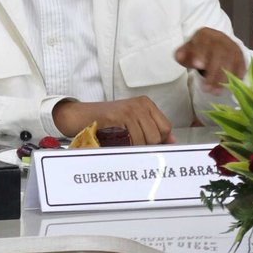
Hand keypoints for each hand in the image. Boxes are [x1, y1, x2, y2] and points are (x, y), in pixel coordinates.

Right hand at [52, 97, 172, 145]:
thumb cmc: (105, 121)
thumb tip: (172, 141)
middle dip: (146, 146)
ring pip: (144, 141)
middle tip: (131, 146)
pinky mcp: (117, 118)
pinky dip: (125, 147)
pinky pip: (130, 141)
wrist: (79, 116)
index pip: (165, 128)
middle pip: (156, 136)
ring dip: (134, 149)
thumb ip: (152, 129)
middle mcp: (139, 105)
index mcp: (145, 103)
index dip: (160, 141)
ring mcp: (128, 110)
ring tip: (122, 144)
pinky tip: (116, 143)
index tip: (149, 146)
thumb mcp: (132, 120)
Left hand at [175, 28, 247, 92]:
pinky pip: (240, 64)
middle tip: (207, 88)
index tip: (197, 65)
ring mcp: (231, 46)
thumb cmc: (197, 50)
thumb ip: (181, 54)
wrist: (212, 45)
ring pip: (230, 61)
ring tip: (216, 91)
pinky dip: (236, 76)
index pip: (203, 42)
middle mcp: (220, 38)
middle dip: (213, 72)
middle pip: (218, 53)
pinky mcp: (239, 54)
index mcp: (204, 34)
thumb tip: (180, 57)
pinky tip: (230, 86)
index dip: (201, 53)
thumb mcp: (185, 51)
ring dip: (224, 78)